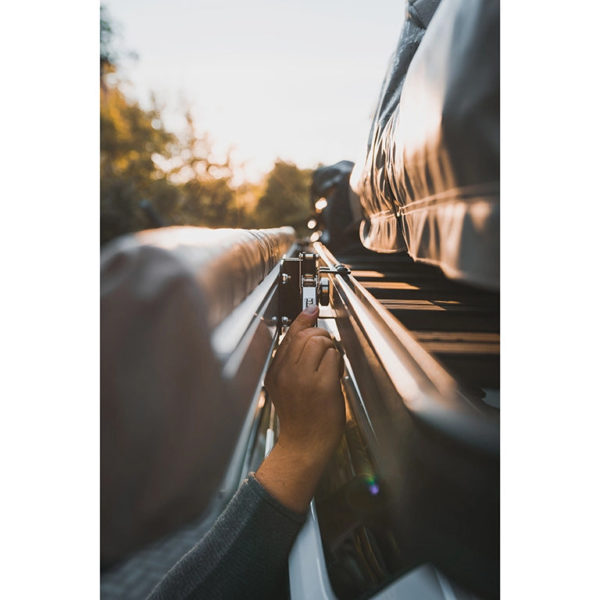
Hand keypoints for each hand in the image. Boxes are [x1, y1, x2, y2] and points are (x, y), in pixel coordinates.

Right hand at [255, 305, 344, 512]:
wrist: (303, 447)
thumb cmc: (298, 419)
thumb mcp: (285, 387)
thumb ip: (292, 360)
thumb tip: (304, 328)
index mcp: (275, 372)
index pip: (289, 335)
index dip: (303, 320)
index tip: (310, 310)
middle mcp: (286, 373)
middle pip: (306, 334)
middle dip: (321, 336)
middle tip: (326, 351)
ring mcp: (303, 379)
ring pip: (320, 341)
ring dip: (331, 348)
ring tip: (330, 364)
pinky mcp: (321, 386)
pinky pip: (333, 356)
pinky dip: (338, 361)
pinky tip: (335, 374)